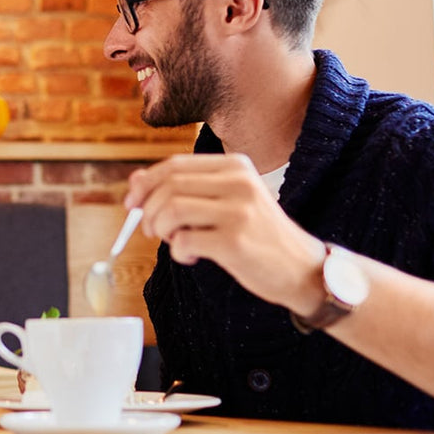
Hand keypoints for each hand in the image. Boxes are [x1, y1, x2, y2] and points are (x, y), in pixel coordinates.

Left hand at [124, 153, 324, 310]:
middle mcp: (238, 182)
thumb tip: (135, 181)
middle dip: (148, 210)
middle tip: (149, 230)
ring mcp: (238, 211)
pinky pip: (183, 241)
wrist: (302, 268)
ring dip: (160, 230)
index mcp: (236, 166)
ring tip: (173, 241)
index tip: (131, 203)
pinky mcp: (235, 242)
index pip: (175, 165)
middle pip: (169, 186)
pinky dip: (177, 251)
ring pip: (171, 210)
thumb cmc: (258, 235)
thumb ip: (186, 189)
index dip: (145, 183)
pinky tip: (191, 257)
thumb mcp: (227, 202)